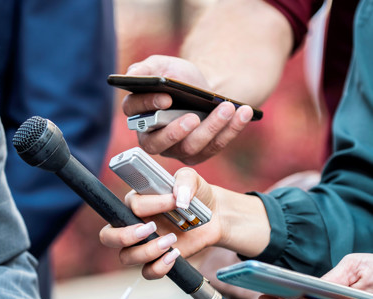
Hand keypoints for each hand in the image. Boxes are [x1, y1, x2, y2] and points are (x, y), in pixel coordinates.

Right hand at [99, 167, 269, 278]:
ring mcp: (142, 245)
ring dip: (148, 251)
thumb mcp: (191, 179)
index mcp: (136, 202)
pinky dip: (160, 267)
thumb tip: (180, 196)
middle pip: (108, 237)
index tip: (174, 201)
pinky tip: (175, 255)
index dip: (151, 205)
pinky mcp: (156, 259)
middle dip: (124, 236)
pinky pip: (147, 272)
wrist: (214, 215)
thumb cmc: (195, 195)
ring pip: (126, 257)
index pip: (131, 205)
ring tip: (172, 241)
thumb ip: (185, 180)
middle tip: (151, 229)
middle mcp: (132, 224)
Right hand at [123, 55, 254, 164]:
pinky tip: (243, 112)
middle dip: (176, 131)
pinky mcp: (199, 154)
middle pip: (158, 143)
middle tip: (193, 117)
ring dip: (210, 127)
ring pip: (190, 146)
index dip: (148, 107)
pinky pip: (214, 146)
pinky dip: (231, 129)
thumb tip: (133, 74)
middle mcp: (153, 138)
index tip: (166, 98)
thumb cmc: (180, 79)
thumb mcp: (163, 66)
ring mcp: (176, 149)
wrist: (205, 90)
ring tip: (226, 107)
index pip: (135, 115)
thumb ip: (146, 69)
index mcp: (139, 115)